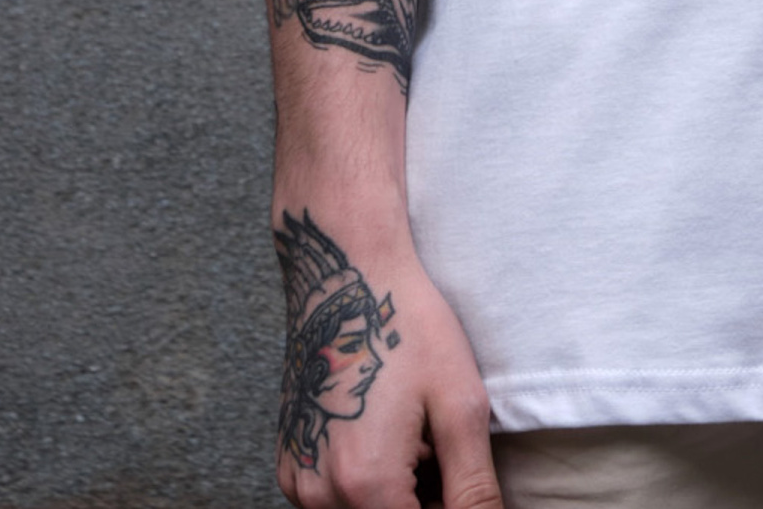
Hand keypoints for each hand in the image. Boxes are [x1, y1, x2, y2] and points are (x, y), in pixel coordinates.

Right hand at [272, 205, 501, 508]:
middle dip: (425, 502)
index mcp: (366, 484)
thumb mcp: (460, 405)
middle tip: (440, 451)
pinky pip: (335, 500)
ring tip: (416, 439)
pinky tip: (385, 435)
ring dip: (396, 497)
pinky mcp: (289, 466)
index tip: (458, 472)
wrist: (346, 275)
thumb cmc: (407, 328)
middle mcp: (320, 495)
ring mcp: (298, 482)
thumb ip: (473, 487)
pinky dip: (368, 485)